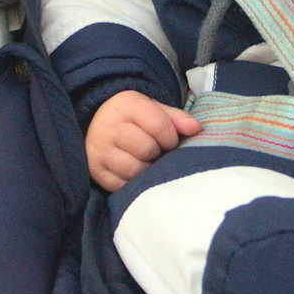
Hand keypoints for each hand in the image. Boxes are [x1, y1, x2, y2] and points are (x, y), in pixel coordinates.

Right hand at [85, 90, 200, 190]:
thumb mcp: (153, 109)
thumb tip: (196, 129)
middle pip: (147, 149)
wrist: (97, 123)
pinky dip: (133, 182)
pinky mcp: (96, 171)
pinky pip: (122, 185)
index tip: (170, 140)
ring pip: (134, 170)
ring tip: (147, 161)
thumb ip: (176, 118)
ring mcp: (100, 151)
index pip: (158, 126)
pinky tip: (135, 171)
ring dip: (147, 169)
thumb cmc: (133, 118)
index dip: (170, 137)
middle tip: (157, 151)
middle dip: (158, 153)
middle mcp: (109, 128)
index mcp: (126, 107)